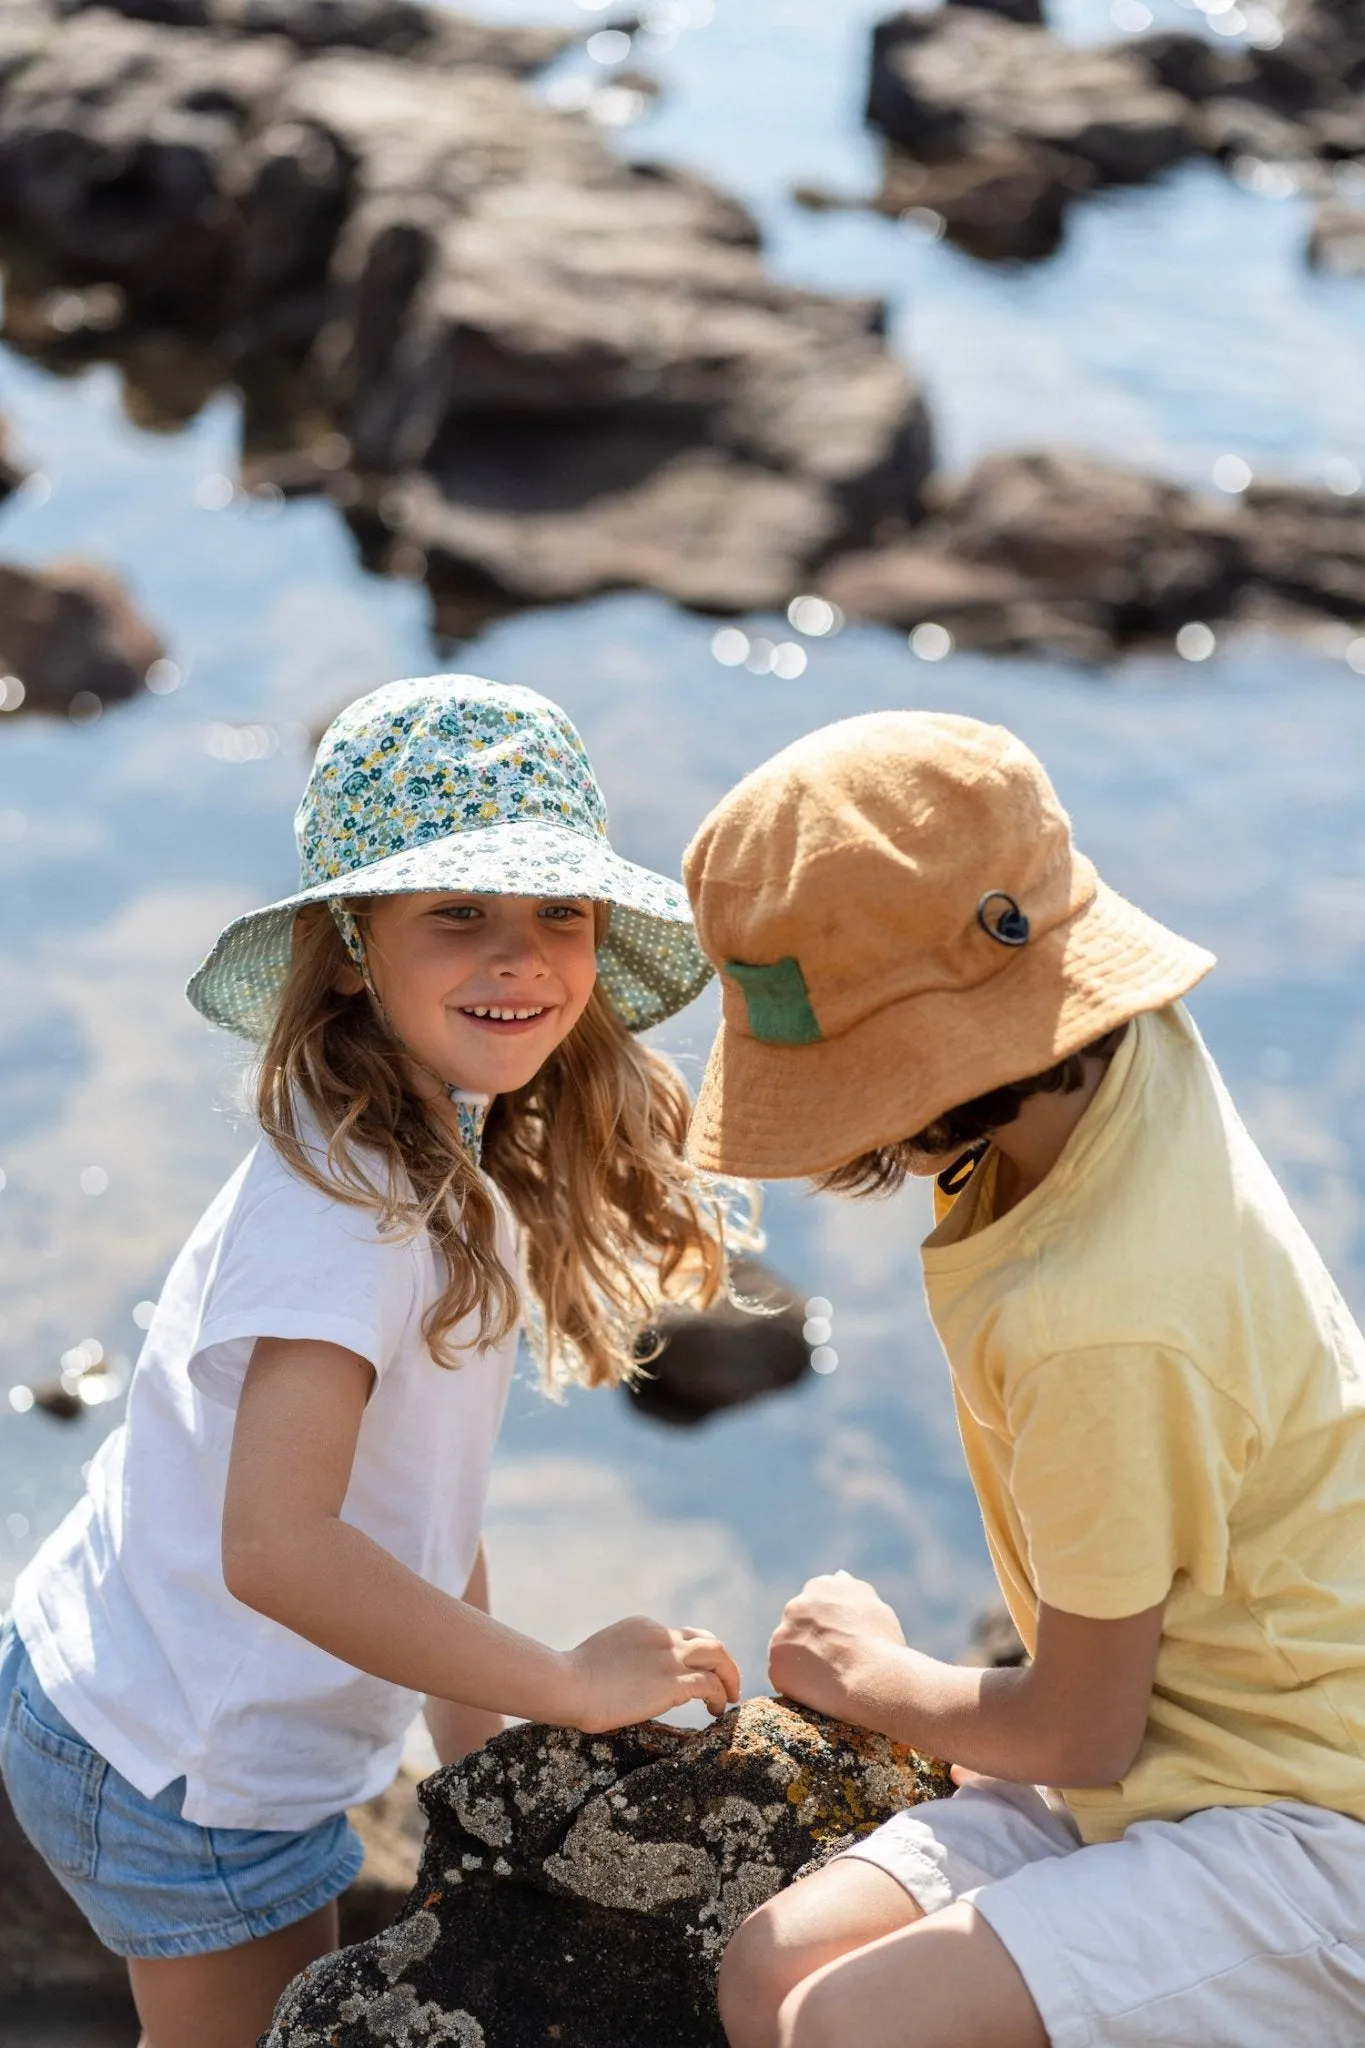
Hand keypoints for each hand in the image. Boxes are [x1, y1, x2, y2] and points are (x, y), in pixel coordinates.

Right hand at [564, 1617, 740, 1732]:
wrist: (568, 1683)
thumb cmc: (572, 1679)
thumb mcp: (603, 1656)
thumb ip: (623, 1660)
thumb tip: (629, 1680)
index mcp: (642, 1626)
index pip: (680, 1636)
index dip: (694, 1655)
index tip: (696, 1673)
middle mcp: (661, 1636)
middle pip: (707, 1640)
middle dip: (722, 1660)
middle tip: (727, 1682)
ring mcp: (669, 1658)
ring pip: (718, 1655)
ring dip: (730, 1675)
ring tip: (730, 1696)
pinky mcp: (673, 1683)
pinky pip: (711, 1684)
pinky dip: (720, 1695)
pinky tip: (717, 1710)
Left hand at [768, 1570, 906, 1720]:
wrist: (873, 1677)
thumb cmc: (882, 1644)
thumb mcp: (874, 1607)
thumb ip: (852, 1590)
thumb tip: (839, 1576)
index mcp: (821, 1587)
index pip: (814, 1603)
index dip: (828, 1628)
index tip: (840, 1643)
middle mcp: (797, 1605)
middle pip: (797, 1625)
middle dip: (810, 1641)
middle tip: (834, 1663)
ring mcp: (783, 1633)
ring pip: (788, 1650)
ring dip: (801, 1663)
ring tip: (829, 1680)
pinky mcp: (776, 1663)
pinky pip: (783, 1676)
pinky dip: (796, 1686)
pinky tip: (818, 1693)